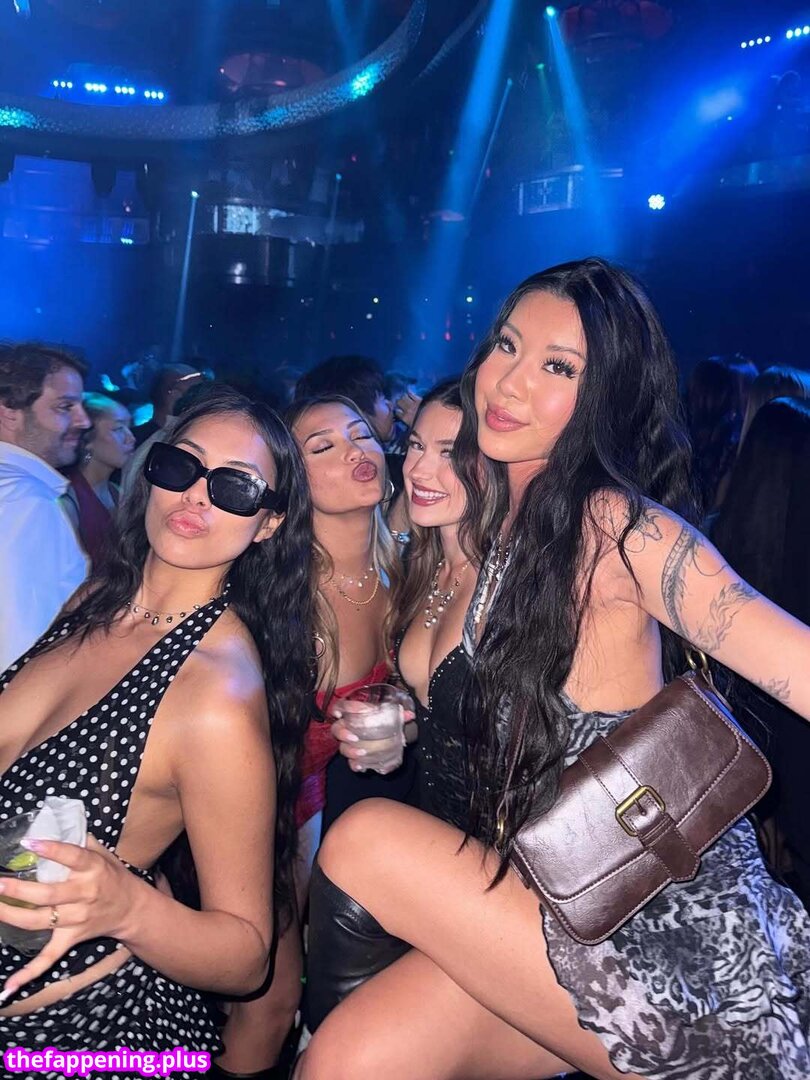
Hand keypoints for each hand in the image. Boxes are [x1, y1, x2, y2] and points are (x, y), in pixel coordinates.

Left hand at [0, 835, 136, 999]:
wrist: (133, 909)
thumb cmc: (113, 877)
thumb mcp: (103, 854)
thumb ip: (80, 842)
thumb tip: (54, 827)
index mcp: (93, 869)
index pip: (72, 857)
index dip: (51, 850)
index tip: (29, 843)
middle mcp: (84, 894)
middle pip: (48, 895)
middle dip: (19, 889)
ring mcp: (77, 919)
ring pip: (40, 921)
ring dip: (12, 915)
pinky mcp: (71, 938)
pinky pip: (49, 958)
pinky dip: (29, 973)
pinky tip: (10, 985)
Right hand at [330, 701, 414, 774]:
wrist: (385, 737)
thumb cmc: (383, 722)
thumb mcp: (391, 716)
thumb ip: (398, 715)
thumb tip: (410, 715)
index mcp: (353, 714)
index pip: (342, 707)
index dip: (342, 709)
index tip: (346, 713)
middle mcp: (348, 728)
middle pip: (336, 729)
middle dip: (343, 733)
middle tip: (354, 738)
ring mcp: (349, 744)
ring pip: (342, 747)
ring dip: (350, 751)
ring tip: (362, 752)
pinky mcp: (355, 757)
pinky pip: (351, 763)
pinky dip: (356, 765)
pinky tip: (362, 766)